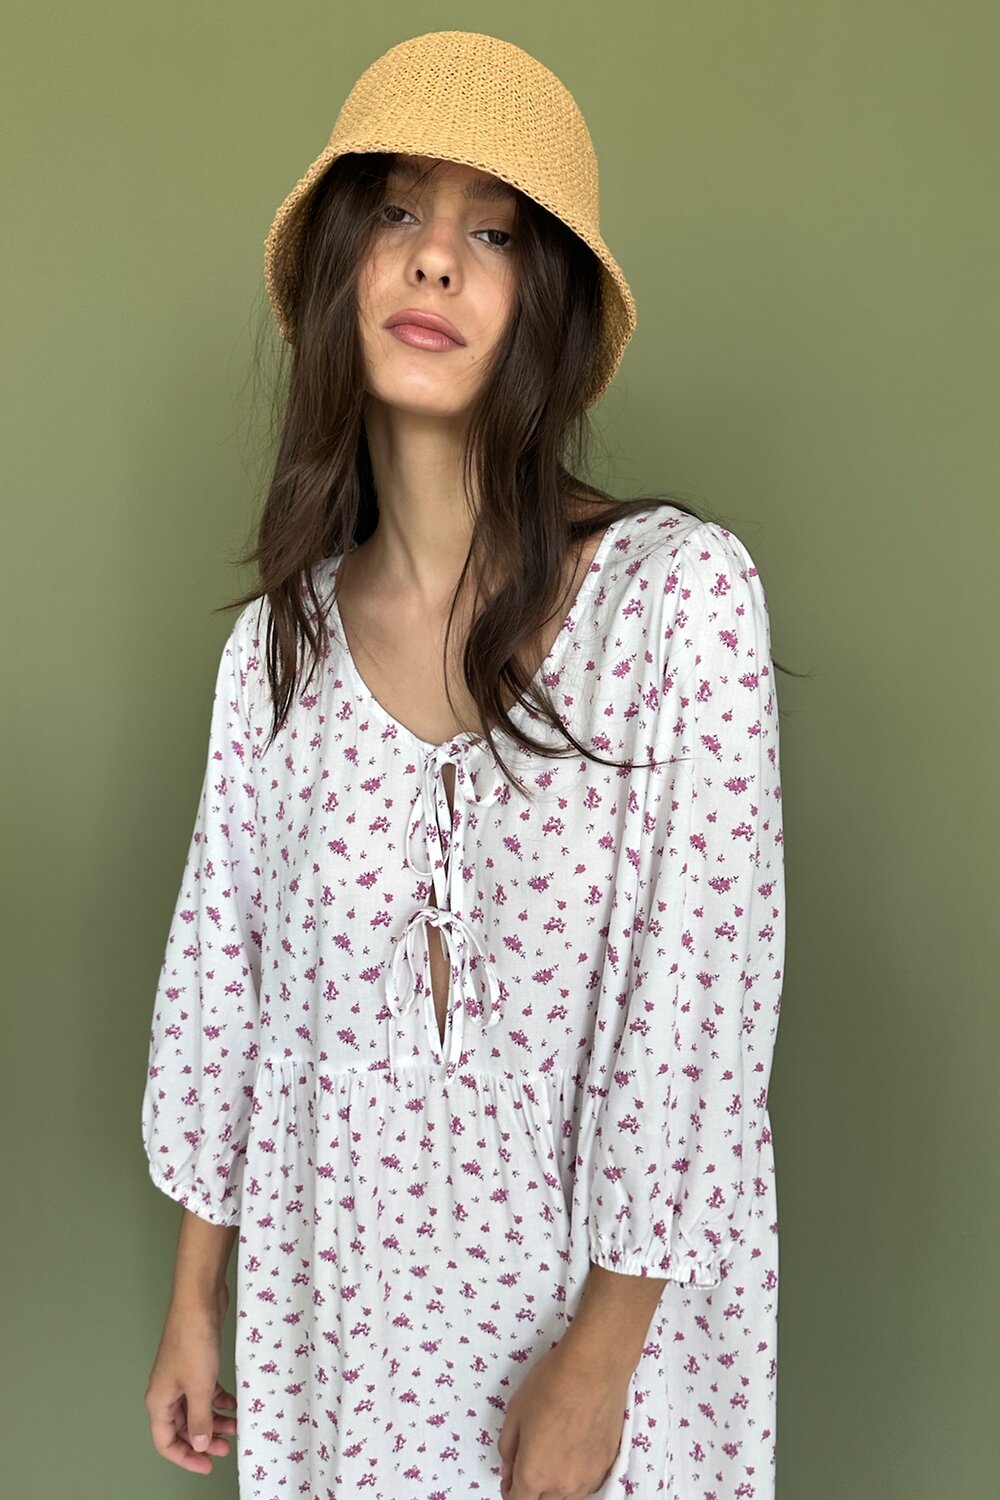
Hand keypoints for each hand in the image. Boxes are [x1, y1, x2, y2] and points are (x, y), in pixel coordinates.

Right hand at [145, 1285, 237, 1474]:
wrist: (199, 1300)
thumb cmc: (193, 1340)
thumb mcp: (199, 1387)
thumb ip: (200, 1419)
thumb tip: (201, 1444)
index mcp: (159, 1400)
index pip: (166, 1442)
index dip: (186, 1457)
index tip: (207, 1466)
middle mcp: (167, 1390)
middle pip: (182, 1427)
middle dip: (203, 1440)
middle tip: (226, 1448)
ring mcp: (181, 1375)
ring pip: (196, 1409)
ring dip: (214, 1420)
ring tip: (235, 1428)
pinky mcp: (196, 1362)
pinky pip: (205, 1390)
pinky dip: (218, 1400)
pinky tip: (234, 1403)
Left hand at [497, 1338, 630, 1499]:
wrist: (594, 1368)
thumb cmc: (550, 1385)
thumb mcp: (514, 1412)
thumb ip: (507, 1447)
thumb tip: (509, 1467)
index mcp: (534, 1474)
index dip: (509, 1491)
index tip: (509, 1478)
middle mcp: (563, 1484)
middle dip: (532, 1489)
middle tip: (529, 1462)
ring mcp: (589, 1477)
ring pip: (567, 1496)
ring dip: (555, 1484)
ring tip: (553, 1454)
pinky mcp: (608, 1464)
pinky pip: (587, 1482)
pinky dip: (576, 1475)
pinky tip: (574, 1450)